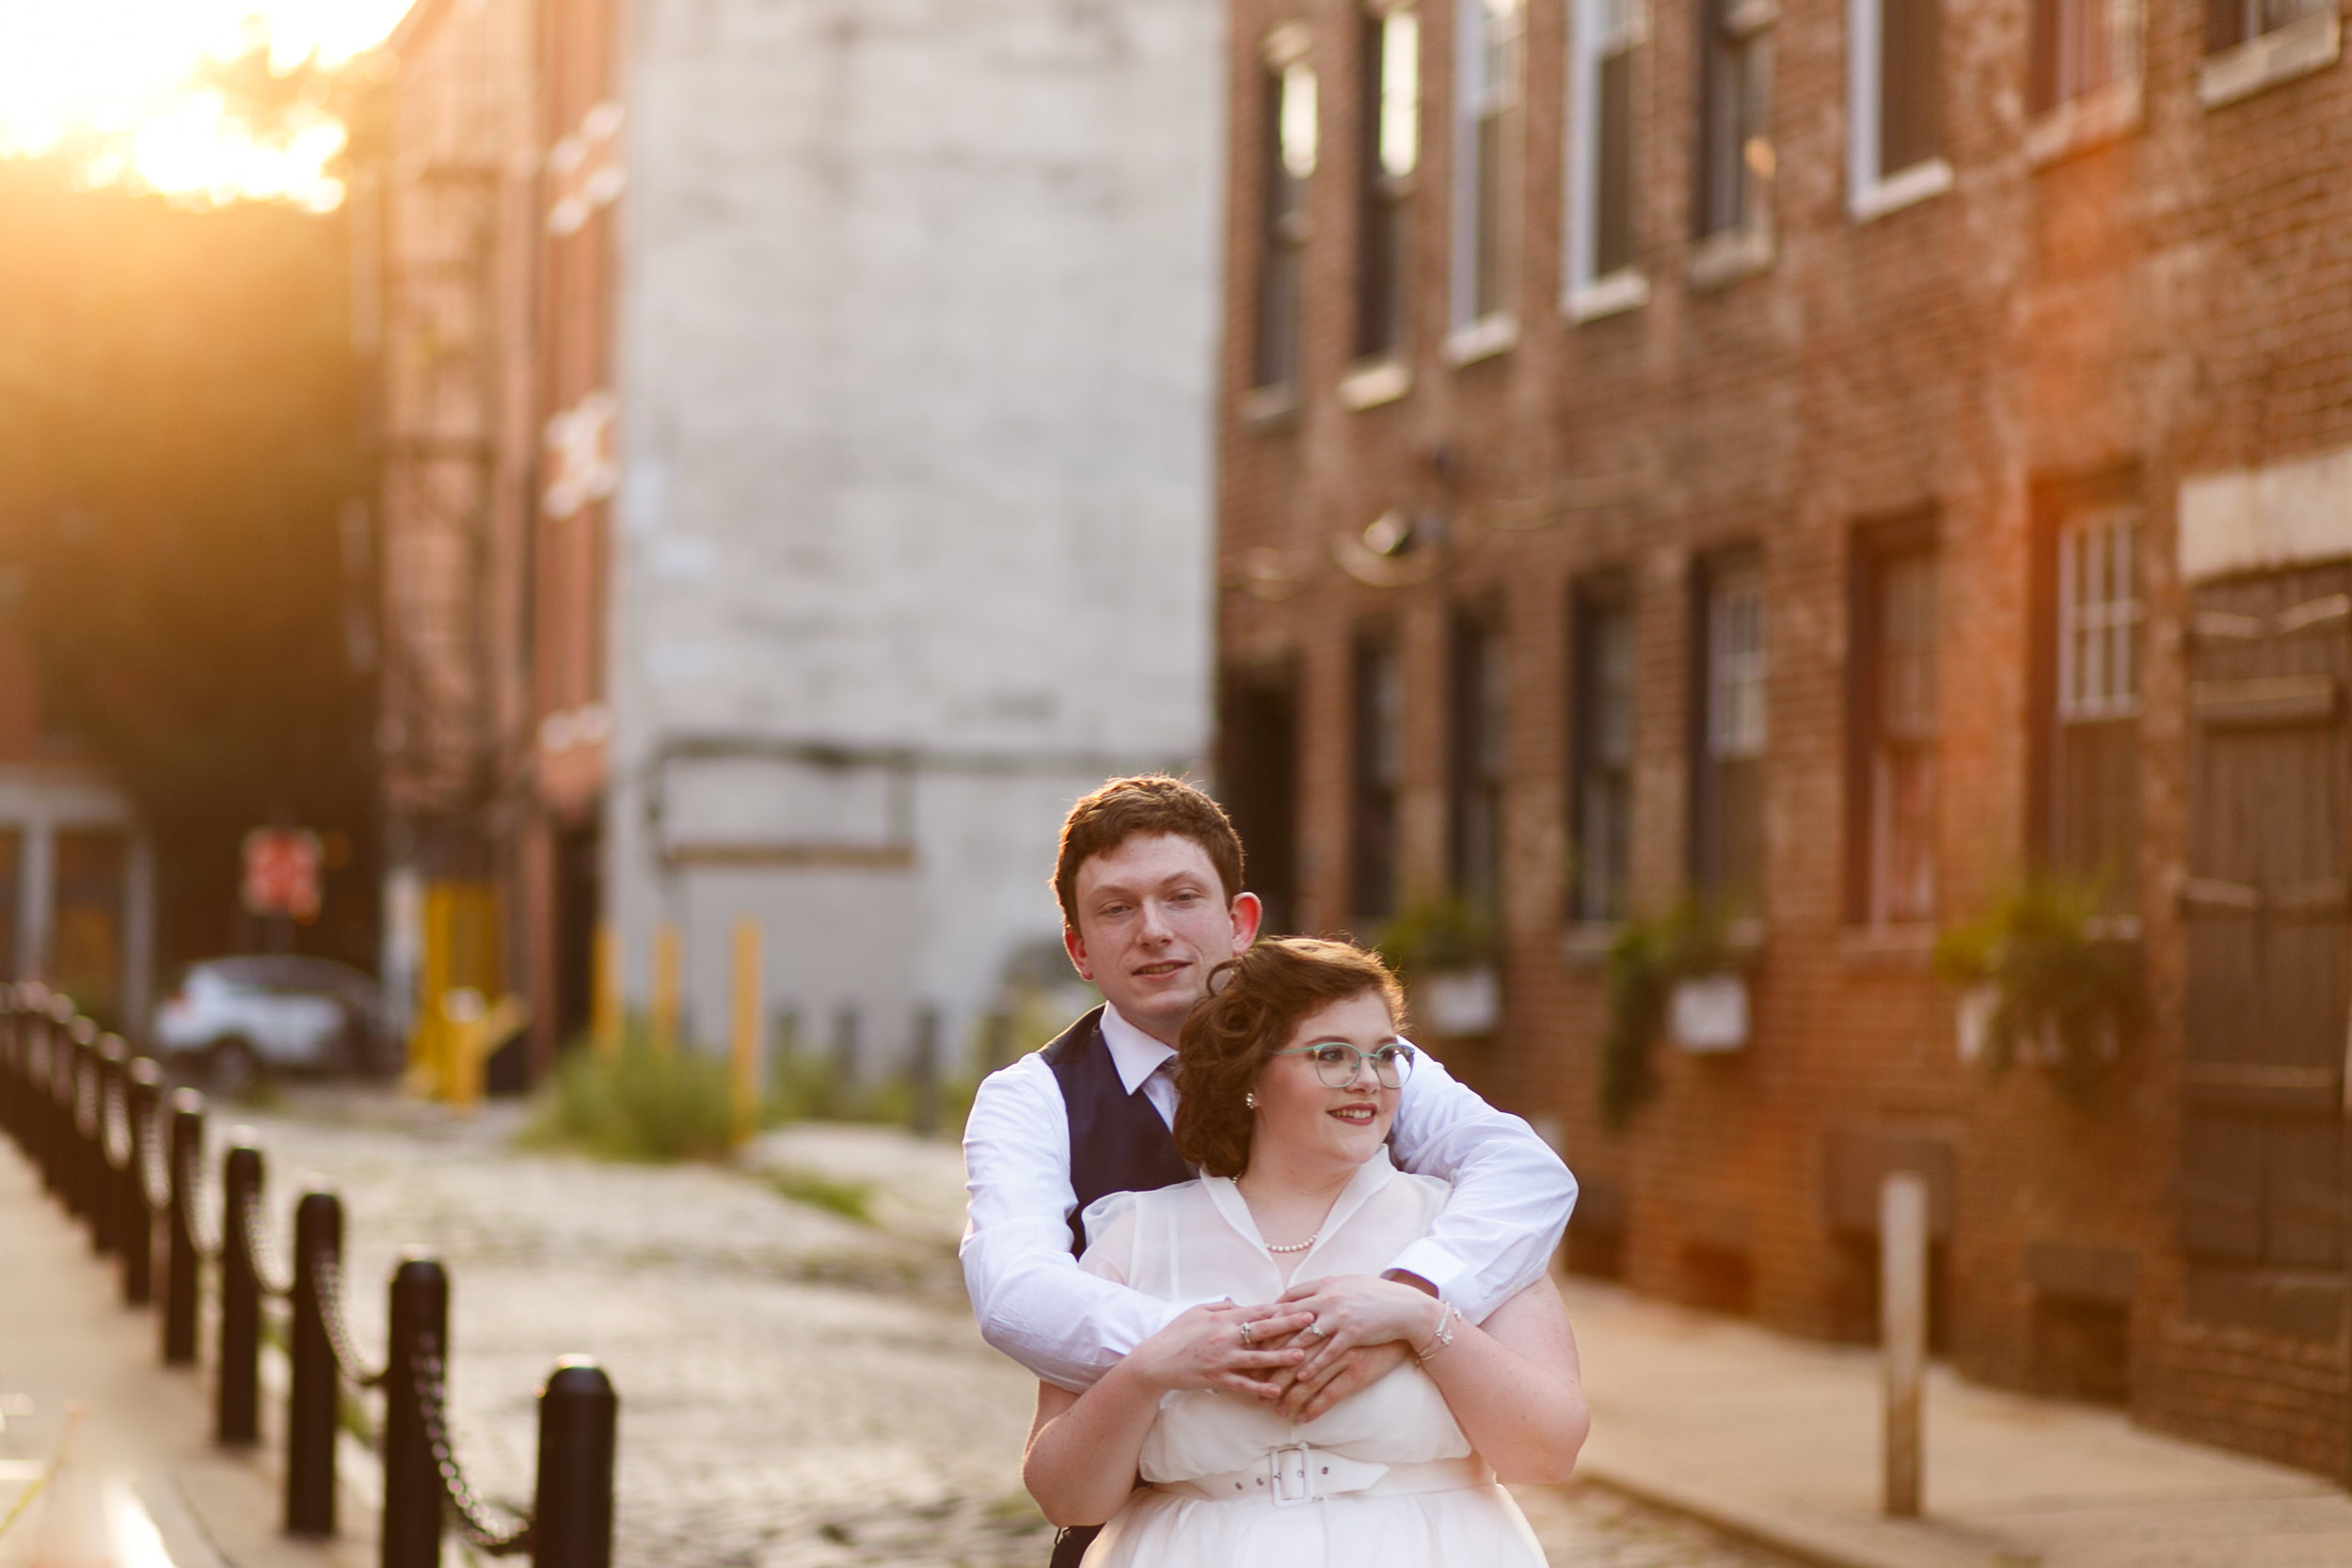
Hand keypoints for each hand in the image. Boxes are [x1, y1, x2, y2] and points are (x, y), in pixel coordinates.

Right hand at [1123, 1301, 1314, 1400]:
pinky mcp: (1216, 1379)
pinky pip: (1242, 1384)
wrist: (1154, 1361)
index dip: (1281, 1308)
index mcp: (1222, 1318)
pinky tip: (1276, 1391)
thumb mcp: (1197, 1311)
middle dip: (1289, 1325)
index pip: (1257, 1311)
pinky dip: (1259, 1388)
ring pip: (1257, 1357)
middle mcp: (1225, 1337)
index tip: (1301, 1304)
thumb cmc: (1176, 1334)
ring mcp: (1222, 1359)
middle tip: (1312, 1322)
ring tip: (1302, 1357)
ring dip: (1281, 1357)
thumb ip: (1223, 1307)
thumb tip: (1244, 1305)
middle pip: (1262, 1329)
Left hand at [1266, 1274, 1447, 1416]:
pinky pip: (1328, 1354)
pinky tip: (1302, 1380)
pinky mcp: (1353, 1334)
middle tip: (1252, 1361)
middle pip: (1289, 1322)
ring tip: (1273, 1380)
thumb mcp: (1347, 1285)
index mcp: (1324, 1286)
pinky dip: (1314, 1367)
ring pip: (1304, 1341)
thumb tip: (1304, 1297)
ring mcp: (1339, 1317)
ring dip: (1286, 1362)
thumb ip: (1325, 1291)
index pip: (1288, 1300)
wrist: (1406, 1306)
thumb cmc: (1377, 1296)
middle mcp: (1327, 1299)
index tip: (1255, 1330)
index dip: (1269, 1316)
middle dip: (1269, 1343)